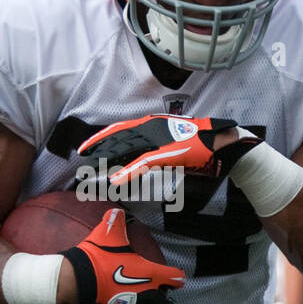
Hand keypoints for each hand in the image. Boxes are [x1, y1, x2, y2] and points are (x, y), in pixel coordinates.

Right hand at [45, 208, 184, 303]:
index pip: (176, 278)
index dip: (174, 276)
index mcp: (153, 274)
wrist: (79, 281)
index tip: (171, 276)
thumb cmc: (98, 257)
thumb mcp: (109, 232)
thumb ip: (116, 220)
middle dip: (166, 303)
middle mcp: (150, 297)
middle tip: (157, 297)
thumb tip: (117, 210)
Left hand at [77, 114, 255, 184]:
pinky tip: (115, 179)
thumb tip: (139, 160)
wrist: (220, 142)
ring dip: (108, 162)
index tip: (84, 149)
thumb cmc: (198, 145)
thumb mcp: (169, 146)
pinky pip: (143, 163)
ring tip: (91, 171)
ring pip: (126, 150)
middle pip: (118, 140)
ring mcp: (158, 139)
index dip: (100, 139)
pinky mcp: (167, 152)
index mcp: (150, 124)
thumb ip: (152, 151)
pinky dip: (128, 171)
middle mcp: (151, 127)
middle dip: (99, 152)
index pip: (118, 130)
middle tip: (82, 164)